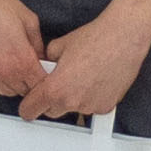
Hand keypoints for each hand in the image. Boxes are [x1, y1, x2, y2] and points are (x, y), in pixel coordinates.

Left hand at [27, 0, 150, 121]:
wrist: (122, 38)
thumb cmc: (95, 39)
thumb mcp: (58, 46)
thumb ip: (46, 62)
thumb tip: (45, 67)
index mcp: (55, 88)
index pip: (30, 110)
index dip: (28, 105)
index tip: (29, 104)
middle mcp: (72, 101)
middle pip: (51, 112)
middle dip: (51, 100)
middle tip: (58, 83)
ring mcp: (90, 106)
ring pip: (73, 110)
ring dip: (72, 99)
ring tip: (81, 76)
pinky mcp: (106, 106)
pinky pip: (91, 107)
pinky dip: (90, 98)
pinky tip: (94, 80)